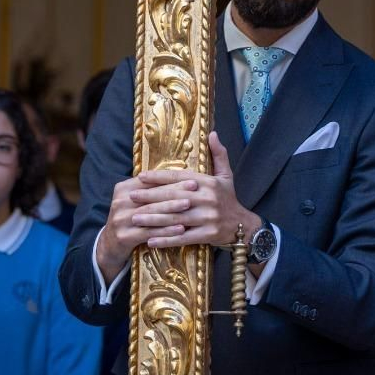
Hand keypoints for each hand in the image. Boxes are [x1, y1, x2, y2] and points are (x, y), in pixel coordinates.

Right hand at [96, 173, 190, 282]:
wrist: (110, 246)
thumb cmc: (130, 219)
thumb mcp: (135, 202)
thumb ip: (150, 189)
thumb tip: (180, 174)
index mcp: (123, 189)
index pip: (150, 181)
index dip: (171, 179)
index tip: (191, 178)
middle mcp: (119, 202)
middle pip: (152, 196)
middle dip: (175, 192)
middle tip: (194, 190)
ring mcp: (120, 219)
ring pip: (151, 213)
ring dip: (172, 210)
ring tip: (189, 206)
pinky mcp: (124, 236)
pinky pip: (149, 232)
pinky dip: (166, 231)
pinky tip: (181, 230)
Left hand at [131, 132, 260, 251]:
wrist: (243, 226)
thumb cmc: (229, 199)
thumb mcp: (226, 175)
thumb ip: (219, 154)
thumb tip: (212, 133)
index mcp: (208, 182)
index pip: (179, 177)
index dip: (159, 177)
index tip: (141, 176)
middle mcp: (207, 198)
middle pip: (173, 196)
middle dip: (150, 196)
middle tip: (131, 196)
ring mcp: (207, 217)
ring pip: (175, 218)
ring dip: (153, 219)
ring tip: (135, 219)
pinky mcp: (207, 235)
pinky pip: (182, 237)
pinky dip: (165, 240)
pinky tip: (150, 240)